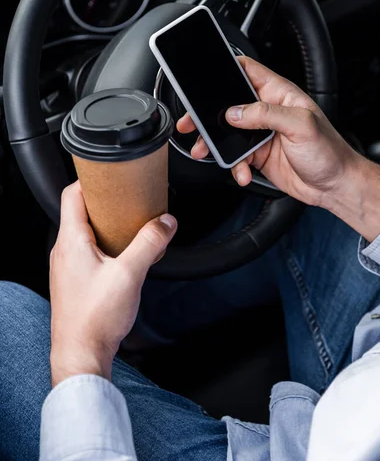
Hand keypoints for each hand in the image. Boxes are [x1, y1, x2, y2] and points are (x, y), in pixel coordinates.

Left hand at [49, 182, 176, 386]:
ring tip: (131, 224)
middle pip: (80, 211)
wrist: (81, 354)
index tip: (110, 174)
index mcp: (71, 241)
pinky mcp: (75, 280)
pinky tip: (125, 254)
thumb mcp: (129, 274)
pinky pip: (88, 250)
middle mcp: (64, 250)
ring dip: (107, 224)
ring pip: (85, 232)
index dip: (90, 179)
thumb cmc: (95, 319)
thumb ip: (149, 243)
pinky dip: (106, 243)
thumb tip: (166, 222)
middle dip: (106, 201)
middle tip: (129, 199)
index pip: (71, 194)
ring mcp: (67, 266)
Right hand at [177, 55, 355, 207]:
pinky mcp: (258, 155)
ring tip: (205, 151)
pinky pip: (236, 157)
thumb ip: (266, 114)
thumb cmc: (329, 151)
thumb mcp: (301, 125)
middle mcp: (268, 111)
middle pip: (229, 104)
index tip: (205, 77)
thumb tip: (235, 112)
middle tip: (192, 123)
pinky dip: (234, 166)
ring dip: (215, 144)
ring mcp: (261, 134)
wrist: (334, 186)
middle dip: (208, 115)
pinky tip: (242, 172)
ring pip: (227, 133)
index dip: (226, 69)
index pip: (248, 71)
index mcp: (279, 94)